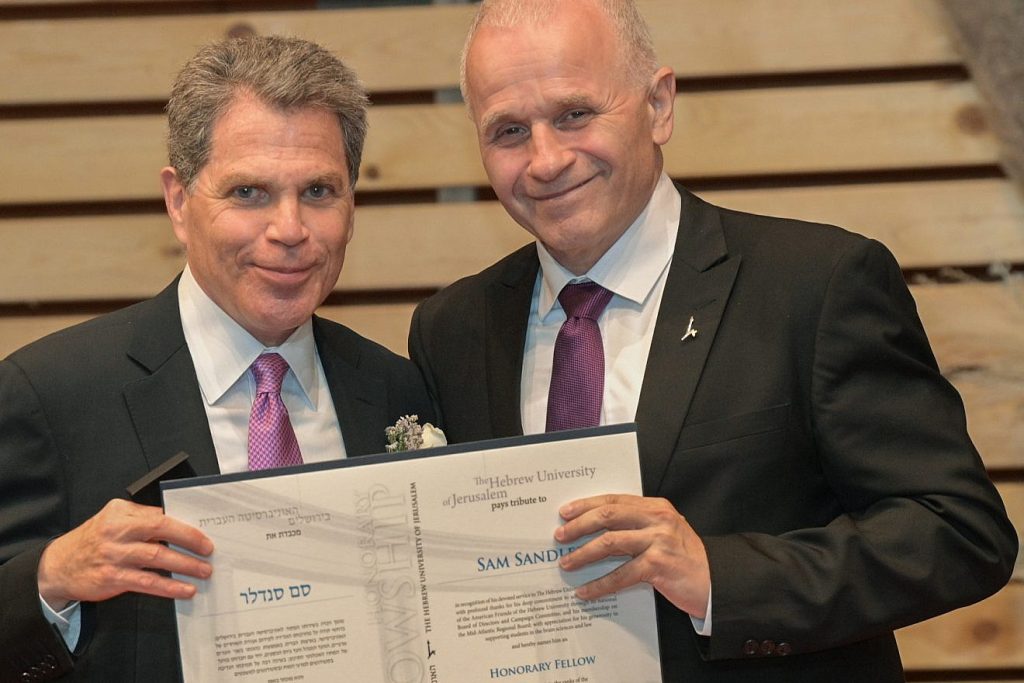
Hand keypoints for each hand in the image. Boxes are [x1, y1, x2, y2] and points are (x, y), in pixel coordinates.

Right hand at [37, 498, 213, 609]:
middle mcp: (117, 532)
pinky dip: (169, 587)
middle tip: (209, 549)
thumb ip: (141, 518)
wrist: (57, 566)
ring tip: (203, 571)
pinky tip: (184, 590)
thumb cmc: (92, 540)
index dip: (184, 525)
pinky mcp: (112, 579)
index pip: (159, 515)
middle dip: (190, 539)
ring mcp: (114, 556)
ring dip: (185, 565)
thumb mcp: (112, 519)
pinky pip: (147, 583)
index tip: (204, 532)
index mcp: (120, 514)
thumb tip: (177, 524)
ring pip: (157, 558)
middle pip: (161, 531)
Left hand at [555, 493, 709, 617]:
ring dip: (583, 554)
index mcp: (656, 508)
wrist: (717, 582)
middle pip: (608, 516)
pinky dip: (599, 585)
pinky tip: (585, 591)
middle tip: (560, 536)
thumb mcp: (665, 533)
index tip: (565, 512)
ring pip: (609, 543)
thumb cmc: (687, 559)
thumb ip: (639, 526)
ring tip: (566, 563)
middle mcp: (657, 519)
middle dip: (579, 526)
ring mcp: (658, 541)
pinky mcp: (658, 566)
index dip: (586, 505)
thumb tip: (598, 532)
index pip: (614, 500)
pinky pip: (620, 575)